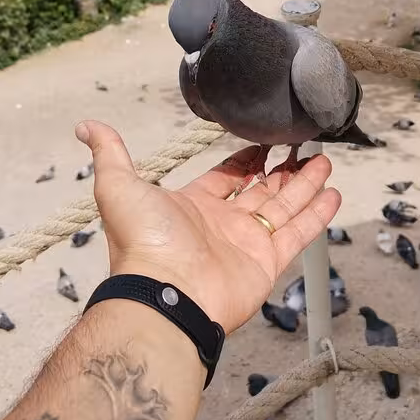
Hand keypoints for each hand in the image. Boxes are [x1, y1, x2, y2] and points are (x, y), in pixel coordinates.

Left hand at [76, 120, 340, 332]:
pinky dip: (316, 215)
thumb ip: (111, 154)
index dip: (245, 158)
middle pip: (260, 189)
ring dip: (304, 185)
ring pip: (283, 207)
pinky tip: (333, 193)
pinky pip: (297, 234)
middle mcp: (222, 223)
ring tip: (325, 161)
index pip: (226, 176)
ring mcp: (246, 243)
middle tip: (303, 147)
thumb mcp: (119, 186)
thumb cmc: (143, 242)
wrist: (167, 294)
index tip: (264, 141)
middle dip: (282, 169)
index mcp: (194, 205)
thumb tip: (86, 125)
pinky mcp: (267, 262)